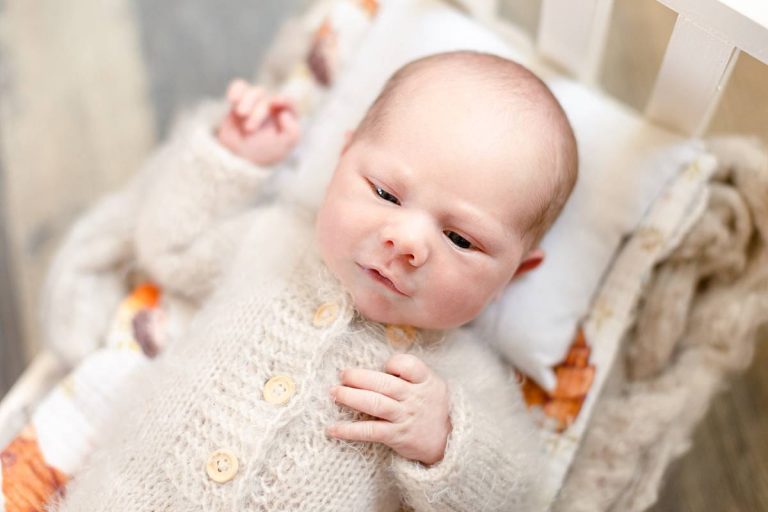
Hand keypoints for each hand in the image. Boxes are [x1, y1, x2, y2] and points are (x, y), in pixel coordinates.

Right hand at [216, 79, 299, 165]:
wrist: (238, 157)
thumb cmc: (264, 152)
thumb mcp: (284, 146)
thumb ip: (292, 131)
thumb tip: (284, 113)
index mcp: (286, 118)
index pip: (289, 103)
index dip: (284, 100)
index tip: (275, 102)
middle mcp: (272, 109)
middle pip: (267, 100)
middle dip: (258, 112)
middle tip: (249, 129)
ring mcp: (256, 104)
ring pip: (254, 92)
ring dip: (247, 102)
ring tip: (241, 114)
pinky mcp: (239, 102)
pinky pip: (239, 87)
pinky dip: (236, 90)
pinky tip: (233, 99)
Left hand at [327, 354, 451, 465]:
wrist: (447, 440)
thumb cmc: (430, 405)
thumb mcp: (430, 384)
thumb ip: (410, 373)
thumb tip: (377, 365)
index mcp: (425, 381)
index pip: (409, 365)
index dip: (394, 363)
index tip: (384, 366)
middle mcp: (415, 398)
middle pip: (385, 384)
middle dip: (360, 377)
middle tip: (342, 374)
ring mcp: (405, 417)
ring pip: (375, 404)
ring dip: (351, 397)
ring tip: (334, 392)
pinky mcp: (396, 436)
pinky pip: (370, 431)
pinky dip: (350, 430)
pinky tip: (333, 429)